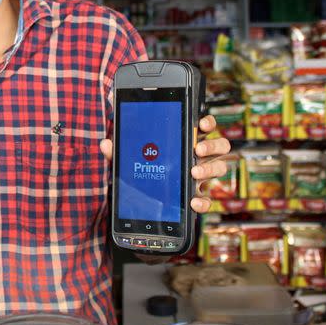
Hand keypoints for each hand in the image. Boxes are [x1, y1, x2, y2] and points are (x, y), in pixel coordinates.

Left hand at [99, 115, 230, 213]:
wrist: (141, 202)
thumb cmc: (140, 171)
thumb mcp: (127, 160)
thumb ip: (118, 151)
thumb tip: (105, 143)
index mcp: (184, 140)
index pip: (204, 126)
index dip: (207, 122)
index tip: (201, 123)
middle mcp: (198, 156)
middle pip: (220, 145)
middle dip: (212, 145)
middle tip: (197, 149)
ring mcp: (200, 176)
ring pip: (220, 167)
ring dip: (210, 169)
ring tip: (194, 172)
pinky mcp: (197, 196)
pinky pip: (208, 198)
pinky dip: (204, 201)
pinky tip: (193, 202)